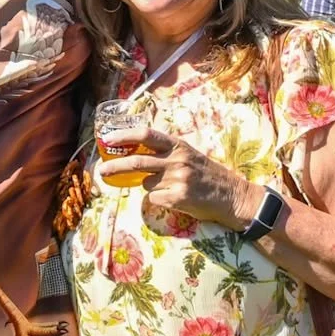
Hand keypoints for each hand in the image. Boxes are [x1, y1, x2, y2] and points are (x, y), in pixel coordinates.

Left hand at [100, 128, 262, 229]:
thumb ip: (166, 153)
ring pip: (145, 183)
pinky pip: (154, 199)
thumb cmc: (208, 175)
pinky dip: (156, 200)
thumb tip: (135, 156)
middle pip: (137, 161)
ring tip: (166, 188)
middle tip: (101, 170)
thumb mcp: (189, 155)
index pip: (146, 135)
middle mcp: (177, 159)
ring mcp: (178, 179)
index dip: (124, 135)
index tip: (108, 138)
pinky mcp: (178, 198)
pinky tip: (173, 199)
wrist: (232, 196)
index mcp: (179, 145)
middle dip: (115, 166)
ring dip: (148, 187)